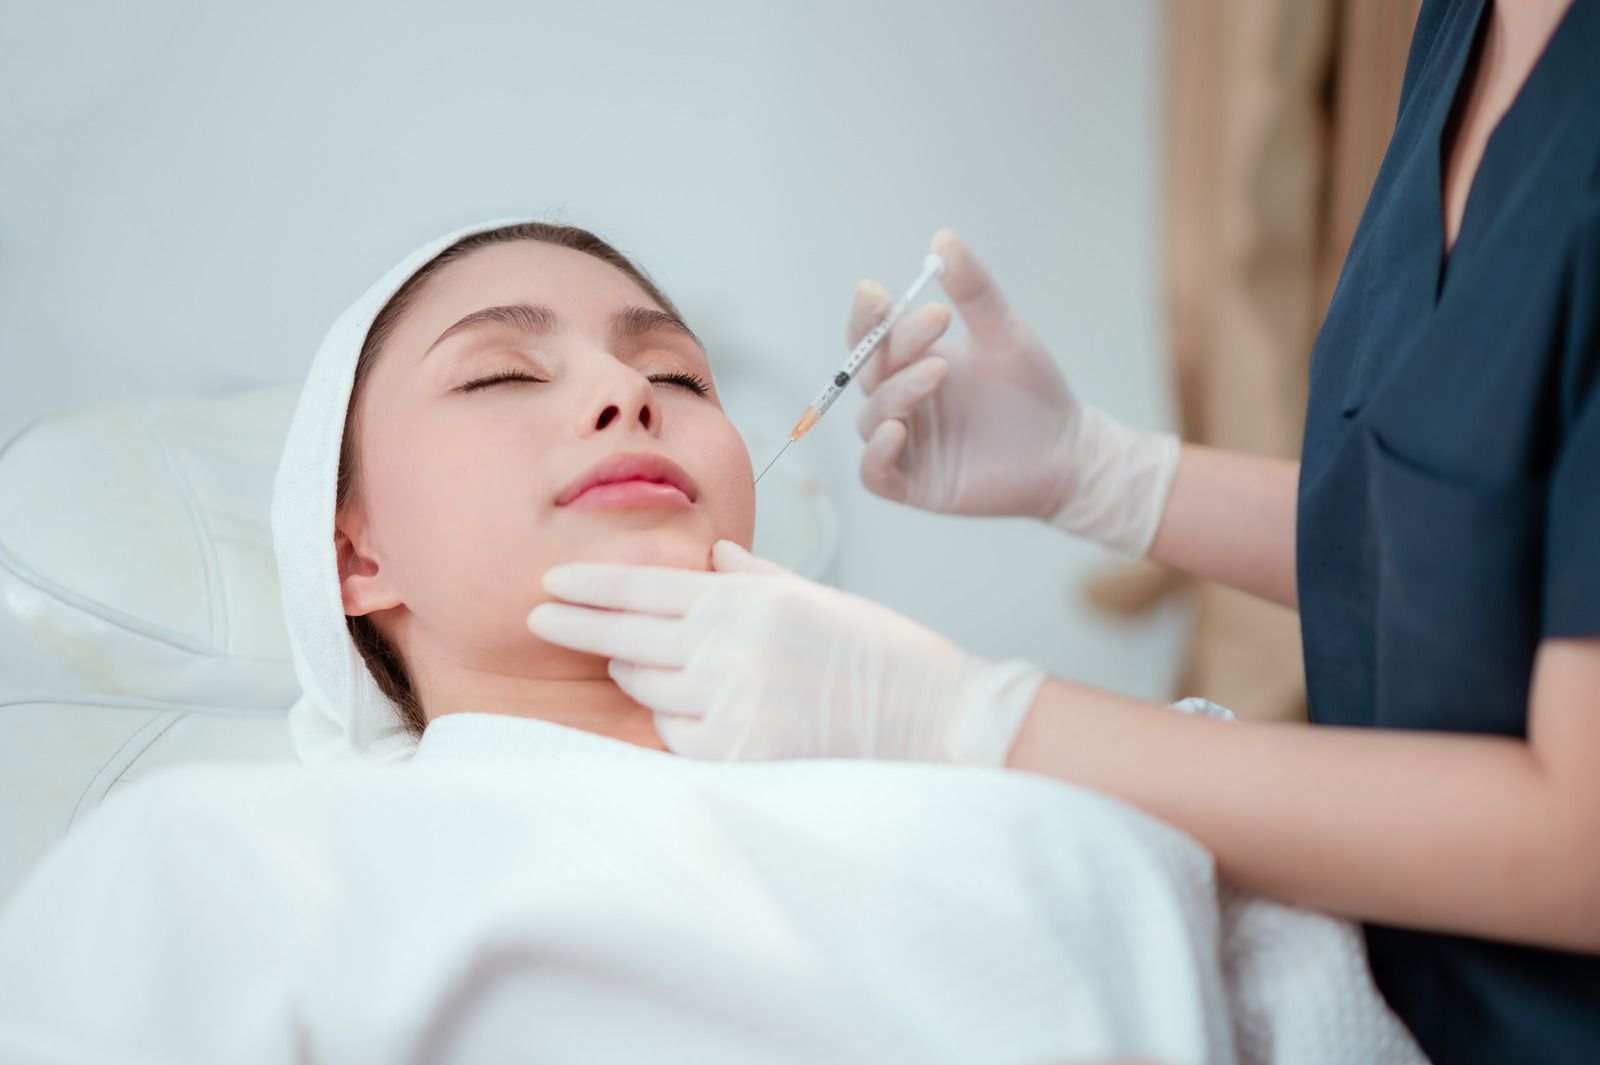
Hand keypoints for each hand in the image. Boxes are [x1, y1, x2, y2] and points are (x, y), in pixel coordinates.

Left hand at [526, 540, 1046, 764]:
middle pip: (623, 636)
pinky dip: (678, 724)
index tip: (550, 583)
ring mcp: (729, 703)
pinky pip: (677, 737)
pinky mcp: (737, 755)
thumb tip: (714, 557)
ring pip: (647, 688)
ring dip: (639, 676)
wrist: (931, 715)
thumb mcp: (815, 595)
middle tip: (538, 618)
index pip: (641, 587)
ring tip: (647, 667)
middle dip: (575, 626)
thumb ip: (753, 577)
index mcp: (744, 600)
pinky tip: (702, 715)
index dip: (587, 585)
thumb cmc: (877, 651)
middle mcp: (727, 647)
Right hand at [854, 229, 1179, 556]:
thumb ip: (974, 290)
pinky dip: (878, 452)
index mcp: (913, 363)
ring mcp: (905, 445)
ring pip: (872, 417)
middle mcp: (902, 402)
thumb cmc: (1035, 394)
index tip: (880, 292)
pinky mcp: (913, 485)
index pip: (872, 338)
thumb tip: (943, 238)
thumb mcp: (1005, 334)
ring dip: (897, 391)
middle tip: (932, 321)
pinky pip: (874, 472)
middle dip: (890, 346)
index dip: (868, 317)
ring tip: (938, 372)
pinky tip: (898, 430)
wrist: (1069, 451)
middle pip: (866, 373)